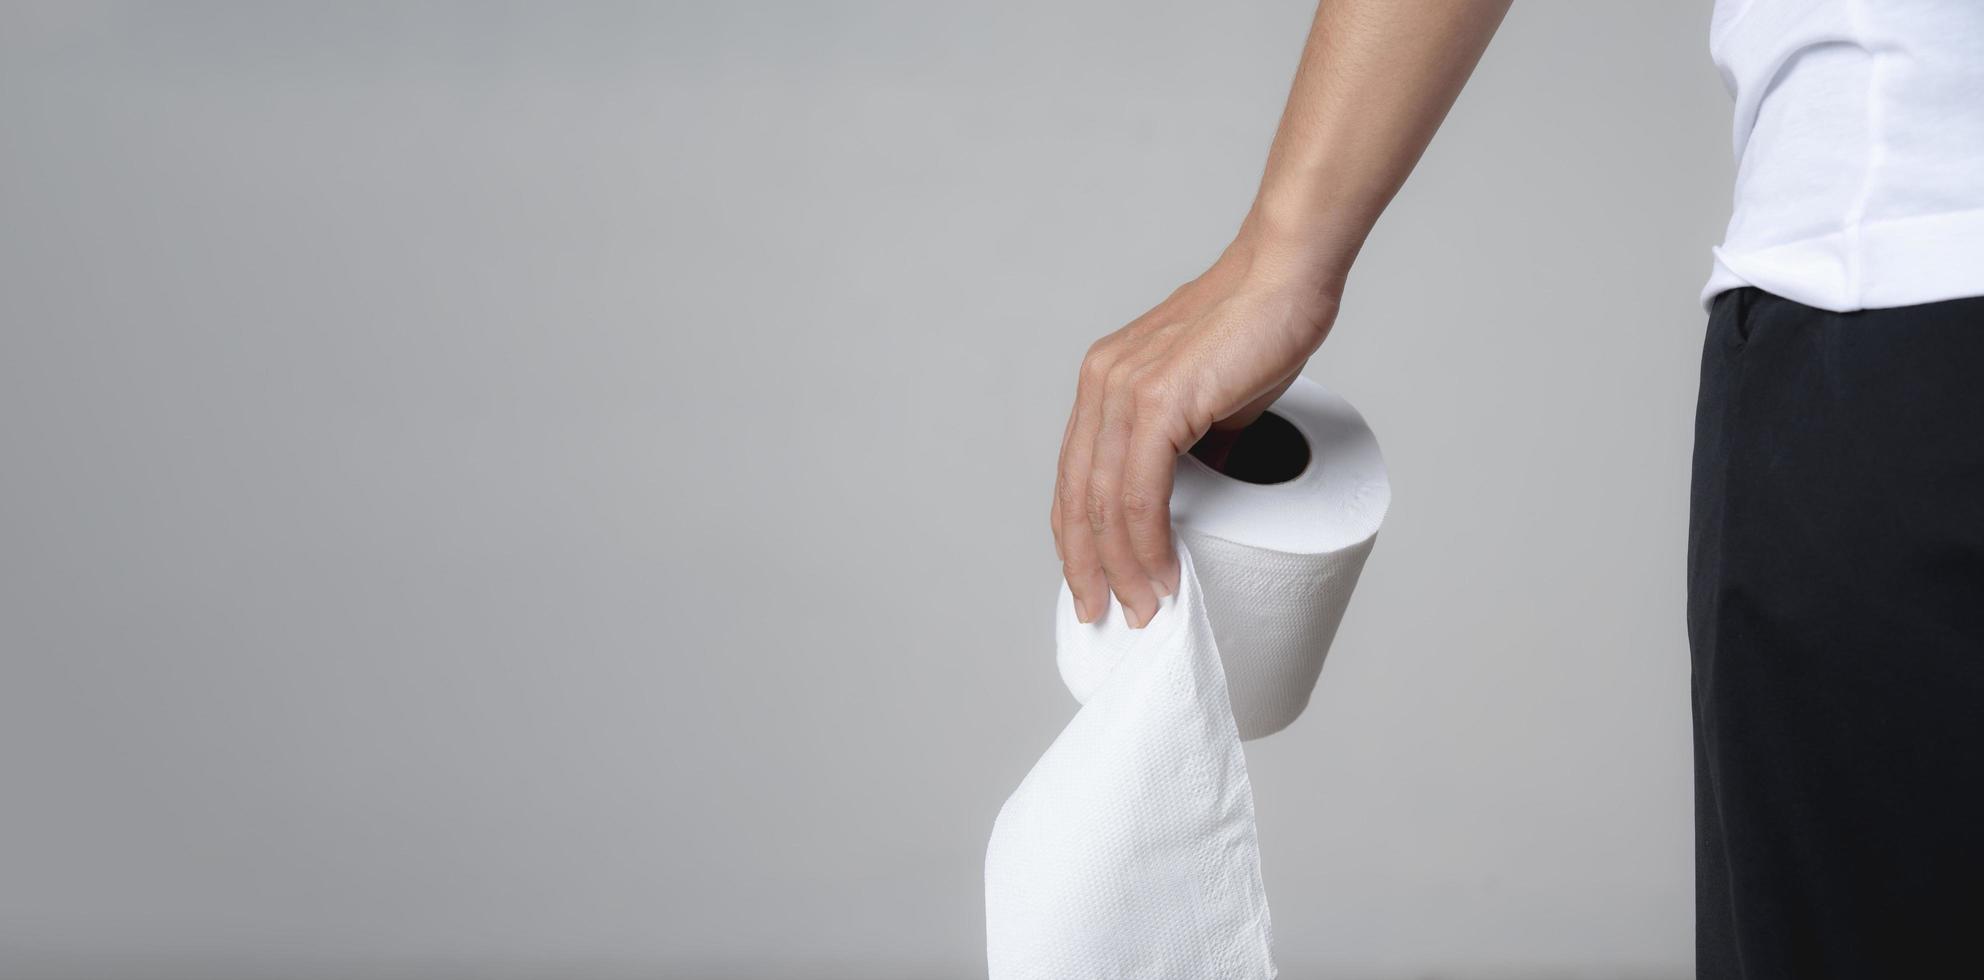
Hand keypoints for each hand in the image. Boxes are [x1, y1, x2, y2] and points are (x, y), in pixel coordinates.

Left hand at [1052, 232, 1339, 626]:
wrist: (1288, 276)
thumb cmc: (1263, 328)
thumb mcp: (1213, 400)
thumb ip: (1193, 447)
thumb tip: (1195, 502)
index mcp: (1105, 383)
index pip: (1073, 477)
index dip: (1079, 538)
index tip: (1094, 584)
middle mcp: (1100, 385)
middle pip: (1074, 497)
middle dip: (1087, 567)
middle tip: (1106, 616)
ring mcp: (1122, 391)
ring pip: (1102, 504)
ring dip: (1121, 569)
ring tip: (1143, 610)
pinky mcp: (1155, 402)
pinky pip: (1138, 493)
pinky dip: (1147, 544)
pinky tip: (1163, 575)